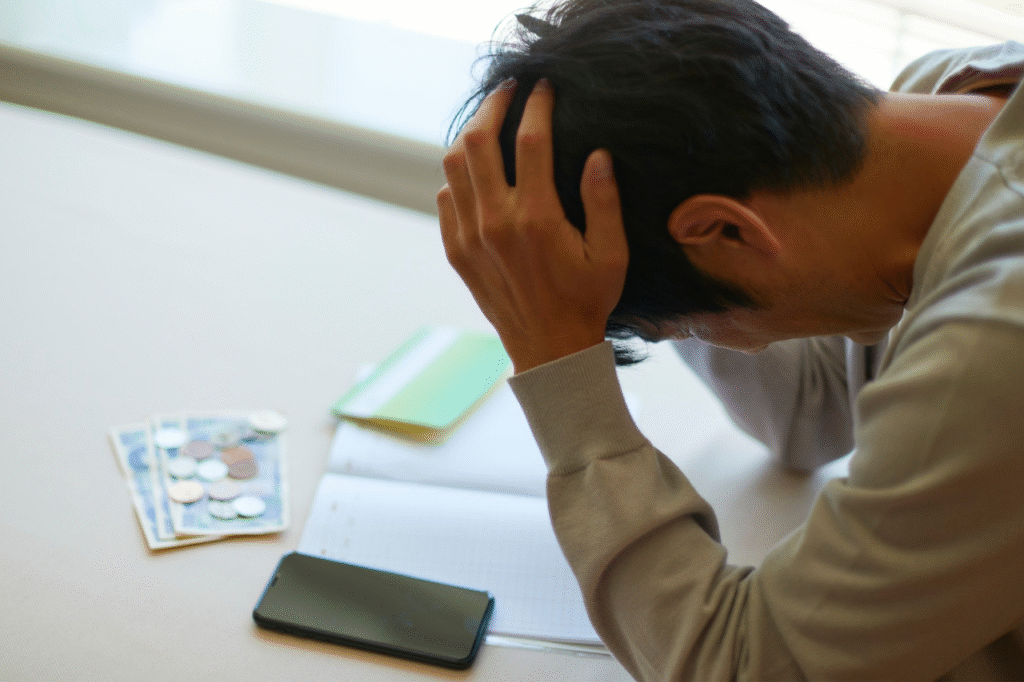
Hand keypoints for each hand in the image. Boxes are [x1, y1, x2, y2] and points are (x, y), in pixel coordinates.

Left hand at [437, 79, 628, 372]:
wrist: (549, 348)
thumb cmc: (587, 301)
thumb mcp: (611, 254)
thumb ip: (604, 201)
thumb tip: (598, 155)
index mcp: (536, 217)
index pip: (531, 139)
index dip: (537, 104)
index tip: (543, 86)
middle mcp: (496, 221)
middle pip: (479, 140)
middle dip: (493, 105)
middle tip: (508, 90)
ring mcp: (470, 236)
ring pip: (454, 165)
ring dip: (470, 136)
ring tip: (489, 125)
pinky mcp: (456, 251)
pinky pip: (446, 198)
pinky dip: (457, 176)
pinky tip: (476, 172)